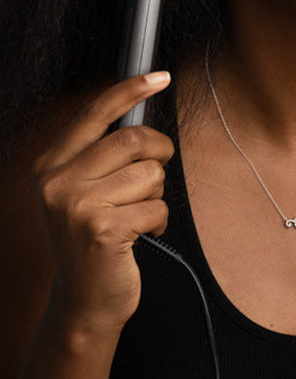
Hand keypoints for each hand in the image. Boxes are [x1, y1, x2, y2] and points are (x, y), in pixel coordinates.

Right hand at [33, 72, 173, 339]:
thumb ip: (101, 154)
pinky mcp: (102, 231)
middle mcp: (57, 182)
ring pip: (150, 174)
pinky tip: (140, 236)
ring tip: (137, 214)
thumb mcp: (83, 191)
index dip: (130, 90)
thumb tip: (140, 109)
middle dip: (159, 152)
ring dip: (157, 194)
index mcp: (52, 165)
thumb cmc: (95, 237)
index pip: (94, 114)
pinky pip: (157, 207)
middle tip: (156, 173)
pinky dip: (159, 221)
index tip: (161, 76)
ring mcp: (76, 207)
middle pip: (134, 140)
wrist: (84, 302)